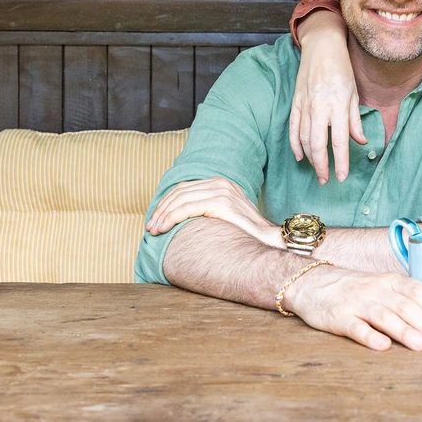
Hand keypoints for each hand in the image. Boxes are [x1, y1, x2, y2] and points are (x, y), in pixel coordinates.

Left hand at [145, 177, 280, 247]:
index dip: (167, 203)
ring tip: (154, 230)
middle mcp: (220, 184)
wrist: (270, 239)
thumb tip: (184, 220)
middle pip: (180, 192)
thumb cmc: (247, 233)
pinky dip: (171, 218)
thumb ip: (208, 211)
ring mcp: (221, 191)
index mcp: (221, 184)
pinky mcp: (220, 203)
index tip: (156, 219)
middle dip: (161, 209)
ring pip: (180, 199)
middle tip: (151, 226)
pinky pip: (187, 208)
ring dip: (163, 215)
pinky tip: (164, 228)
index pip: (185, 188)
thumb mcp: (225, 216)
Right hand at [285, 266, 421, 351]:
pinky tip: (382, 347)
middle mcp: (375, 289)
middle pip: (405, 306)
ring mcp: (356, 303)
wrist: (312, 283)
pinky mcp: (337, 318)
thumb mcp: (382, 287)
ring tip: (421, 346)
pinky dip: (369, 336)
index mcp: (390, 281)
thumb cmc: (356, 290)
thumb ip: (406, 302)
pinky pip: (355, 327)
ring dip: (404, 331)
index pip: (418, 291)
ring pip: (384, 316)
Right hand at [290, 12, 365, 183]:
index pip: (339, 142)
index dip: (341, 163)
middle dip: (322, 167)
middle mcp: (320, 108)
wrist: (321, 46)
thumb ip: (355, 120)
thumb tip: (360, 141)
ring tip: (317, 170)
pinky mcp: (295, 102)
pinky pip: (293, 128)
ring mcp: (305, 105)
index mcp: (338, 106)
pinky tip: (300, 156)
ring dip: (310, 158)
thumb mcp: (354, 93)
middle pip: (319, 146)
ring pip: (304, 139)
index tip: (342, 177)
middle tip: (326, 181)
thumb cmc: (341, 68)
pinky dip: (295, 144)